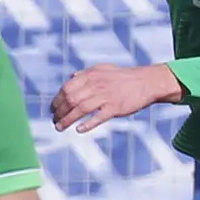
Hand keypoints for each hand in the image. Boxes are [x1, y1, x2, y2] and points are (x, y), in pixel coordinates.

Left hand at [51, 64, 183, 132]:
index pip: (67, 88)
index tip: (53, 109)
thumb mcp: (104, 69)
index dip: (57, 99)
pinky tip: (79, 130)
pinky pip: (98, 118)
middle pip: (71, 99)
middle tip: (54, 120)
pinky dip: (87, 124)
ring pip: (80, 109)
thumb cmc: (124, 77)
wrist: (147, 82)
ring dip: (67, 120)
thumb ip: (86, 73)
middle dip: (59, 111)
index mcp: (91, 75)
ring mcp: (106, 97)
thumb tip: (72, 77)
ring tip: (60, 127)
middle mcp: (96, 85)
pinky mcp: (116, 108)